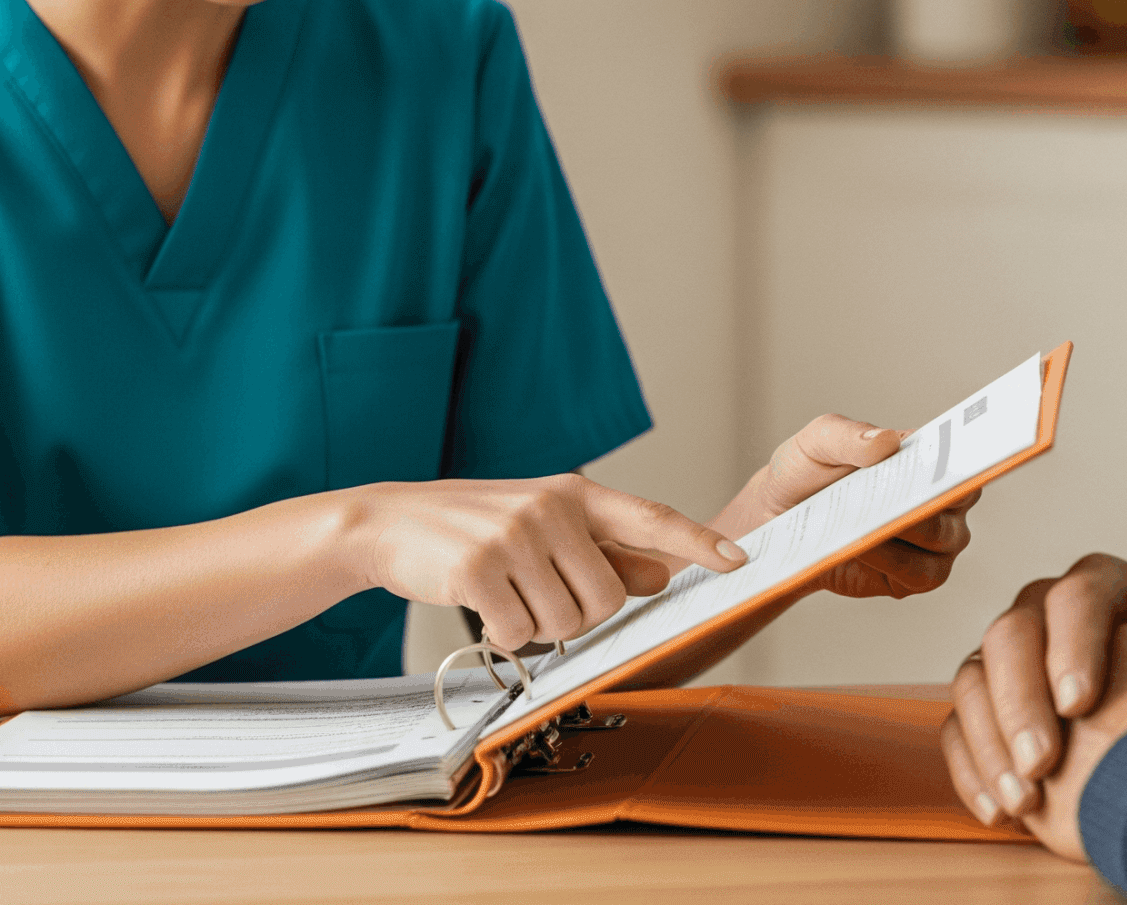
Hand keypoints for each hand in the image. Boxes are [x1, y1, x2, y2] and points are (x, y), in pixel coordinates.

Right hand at [345, 475, 747, 647]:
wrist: (388, 523)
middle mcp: (550, 508)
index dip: (696, 544)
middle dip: (579, 616)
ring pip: (566, 623)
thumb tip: (663, 574)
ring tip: (507, 596)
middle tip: (538, 596)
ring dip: (538, 628)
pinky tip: (482, 606)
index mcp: (573, 493)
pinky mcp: (479, 568)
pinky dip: (503, 633)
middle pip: (608, 598)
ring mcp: (514, 535)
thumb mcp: (541, 526)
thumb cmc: (473, 528)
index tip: (738, 562)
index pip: (650, 518)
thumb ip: (604, 551)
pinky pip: (520, 631)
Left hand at [713, 414, 977, 597]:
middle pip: (954, 500)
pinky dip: (889, 562)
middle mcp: (943, 501)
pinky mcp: (914, 578)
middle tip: (890, 495)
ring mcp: (934, 543)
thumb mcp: (819, 442)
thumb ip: (851, 436)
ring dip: (900, 531)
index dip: (970, 455)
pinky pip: (917, 574)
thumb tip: (887, 442)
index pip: (964, 455)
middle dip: (922, 497)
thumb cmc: (808, 472)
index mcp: (930, 459)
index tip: (957, 454)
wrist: (779, 519)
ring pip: (939, 541)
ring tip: (861, 524)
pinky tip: (858, 548)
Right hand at [936, 554, 1126, 838]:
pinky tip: (1000, 814)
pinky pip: (958, 728)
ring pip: (973, 681)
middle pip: (1011, 636)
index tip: (1081, 705)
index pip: (1076, 598)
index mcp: (1101, 586)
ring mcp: (1007, 655)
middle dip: (1021, 703)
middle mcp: (1042, 609)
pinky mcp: (985, 700)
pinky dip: (973, 772)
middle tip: (1042, 763)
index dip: (1073, 648)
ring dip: (991, 743)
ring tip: (1024, 801)